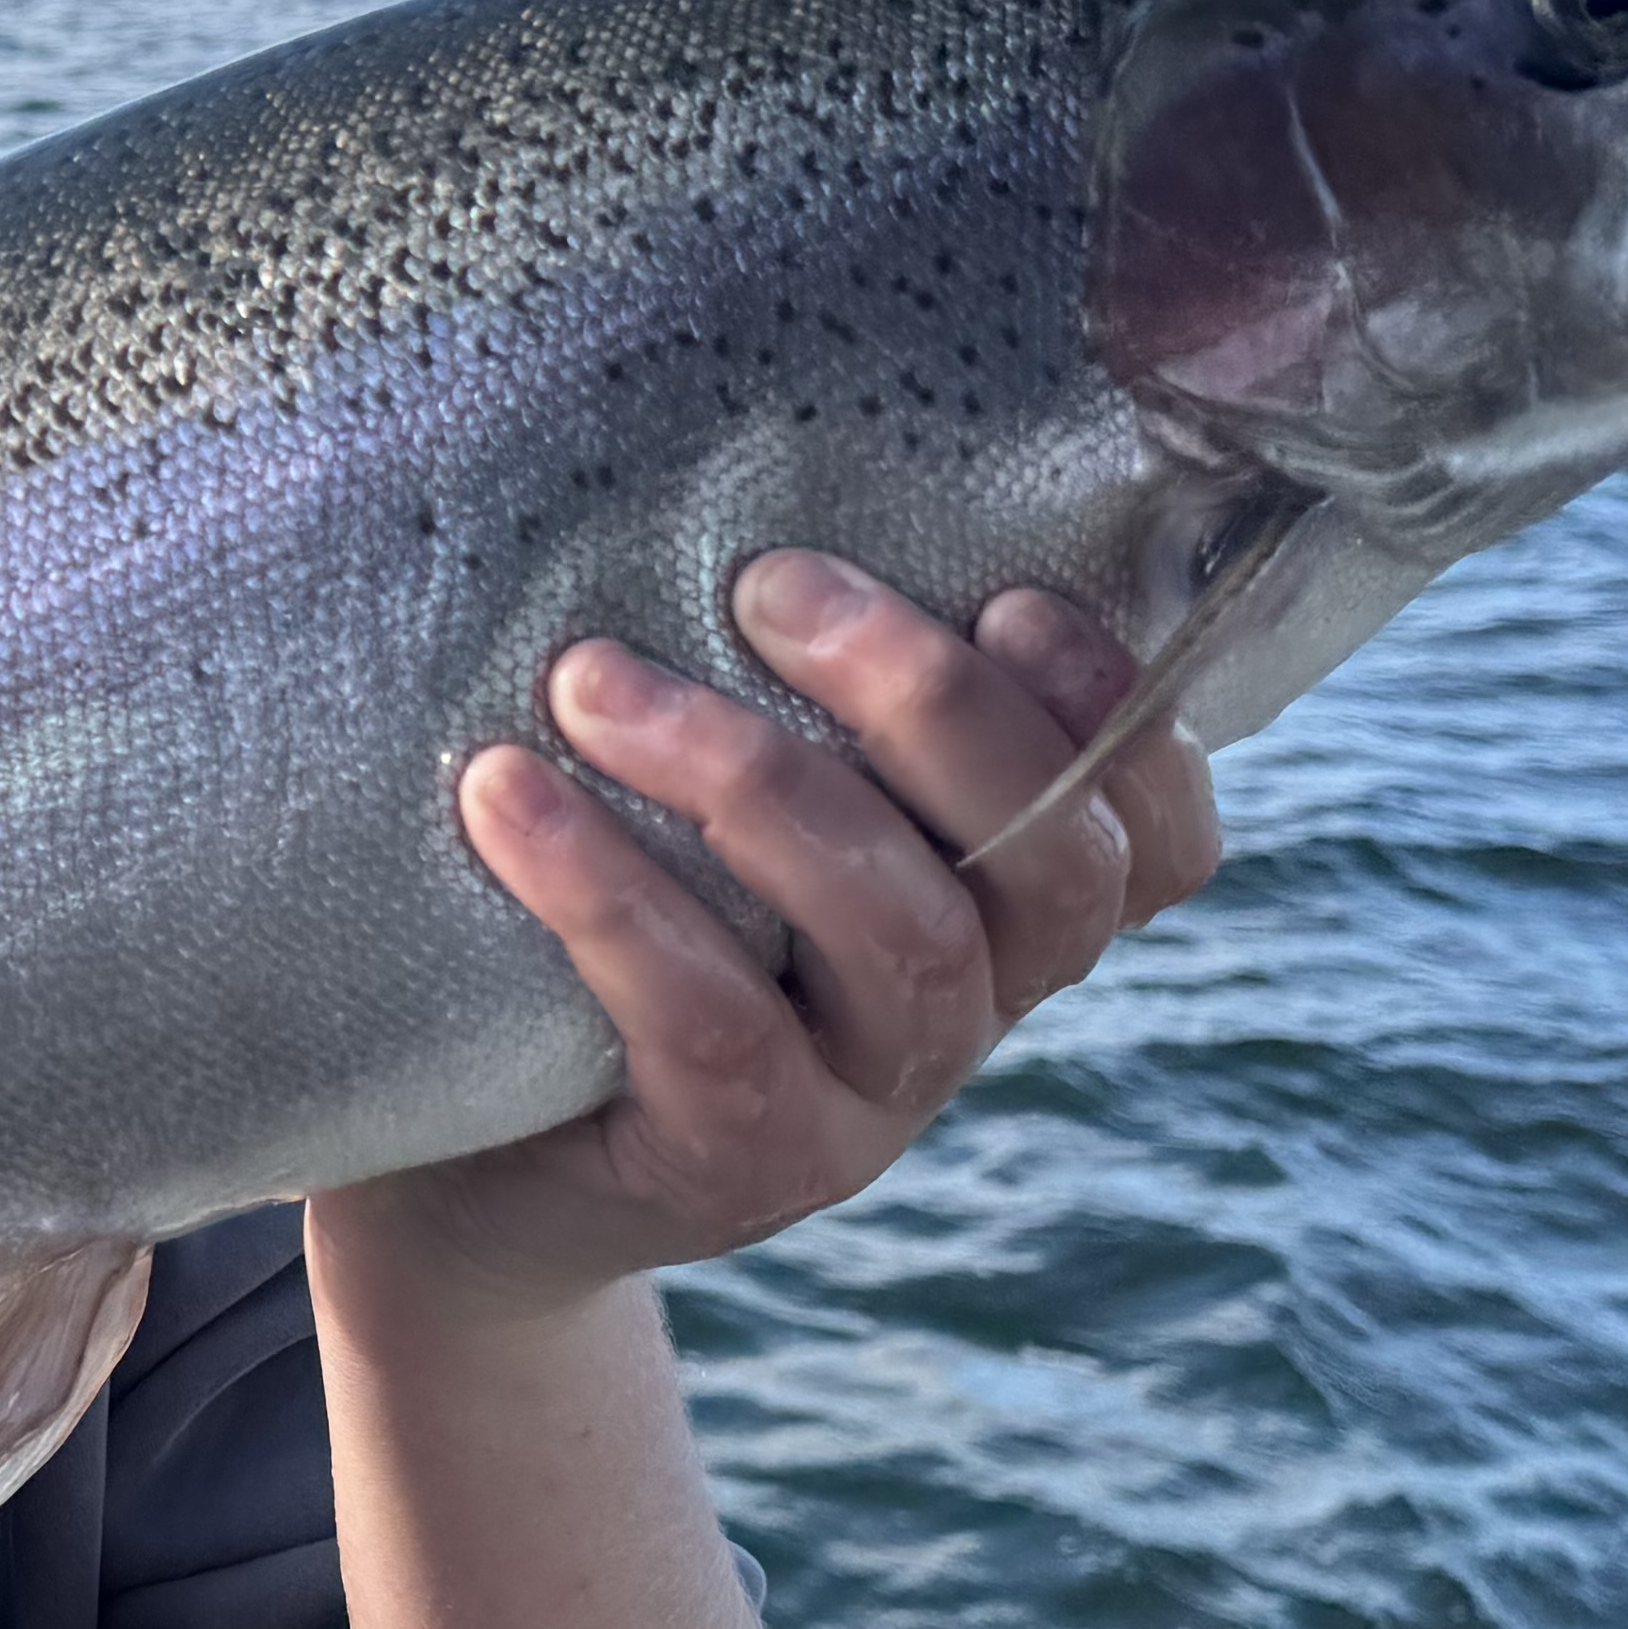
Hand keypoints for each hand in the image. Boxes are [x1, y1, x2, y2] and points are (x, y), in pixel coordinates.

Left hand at [350, 552, 1224, 1311]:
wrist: (473, 1167)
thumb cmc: (610, 915)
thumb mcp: (726, 803)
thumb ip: (792, 691)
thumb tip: (742, 462)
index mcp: (998, 909)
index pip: (1154, 833)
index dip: (1123, 718)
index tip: (1011, 596)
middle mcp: (969, 1008)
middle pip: (1046, 864)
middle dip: (927, 703)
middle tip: (767, 582)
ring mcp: (871, 1103)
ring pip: (894, 933)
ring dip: (749, 779)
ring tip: (589, 679)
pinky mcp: (743, 1166)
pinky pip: (713, 1025)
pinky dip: (611, 896)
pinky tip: (507, 797)